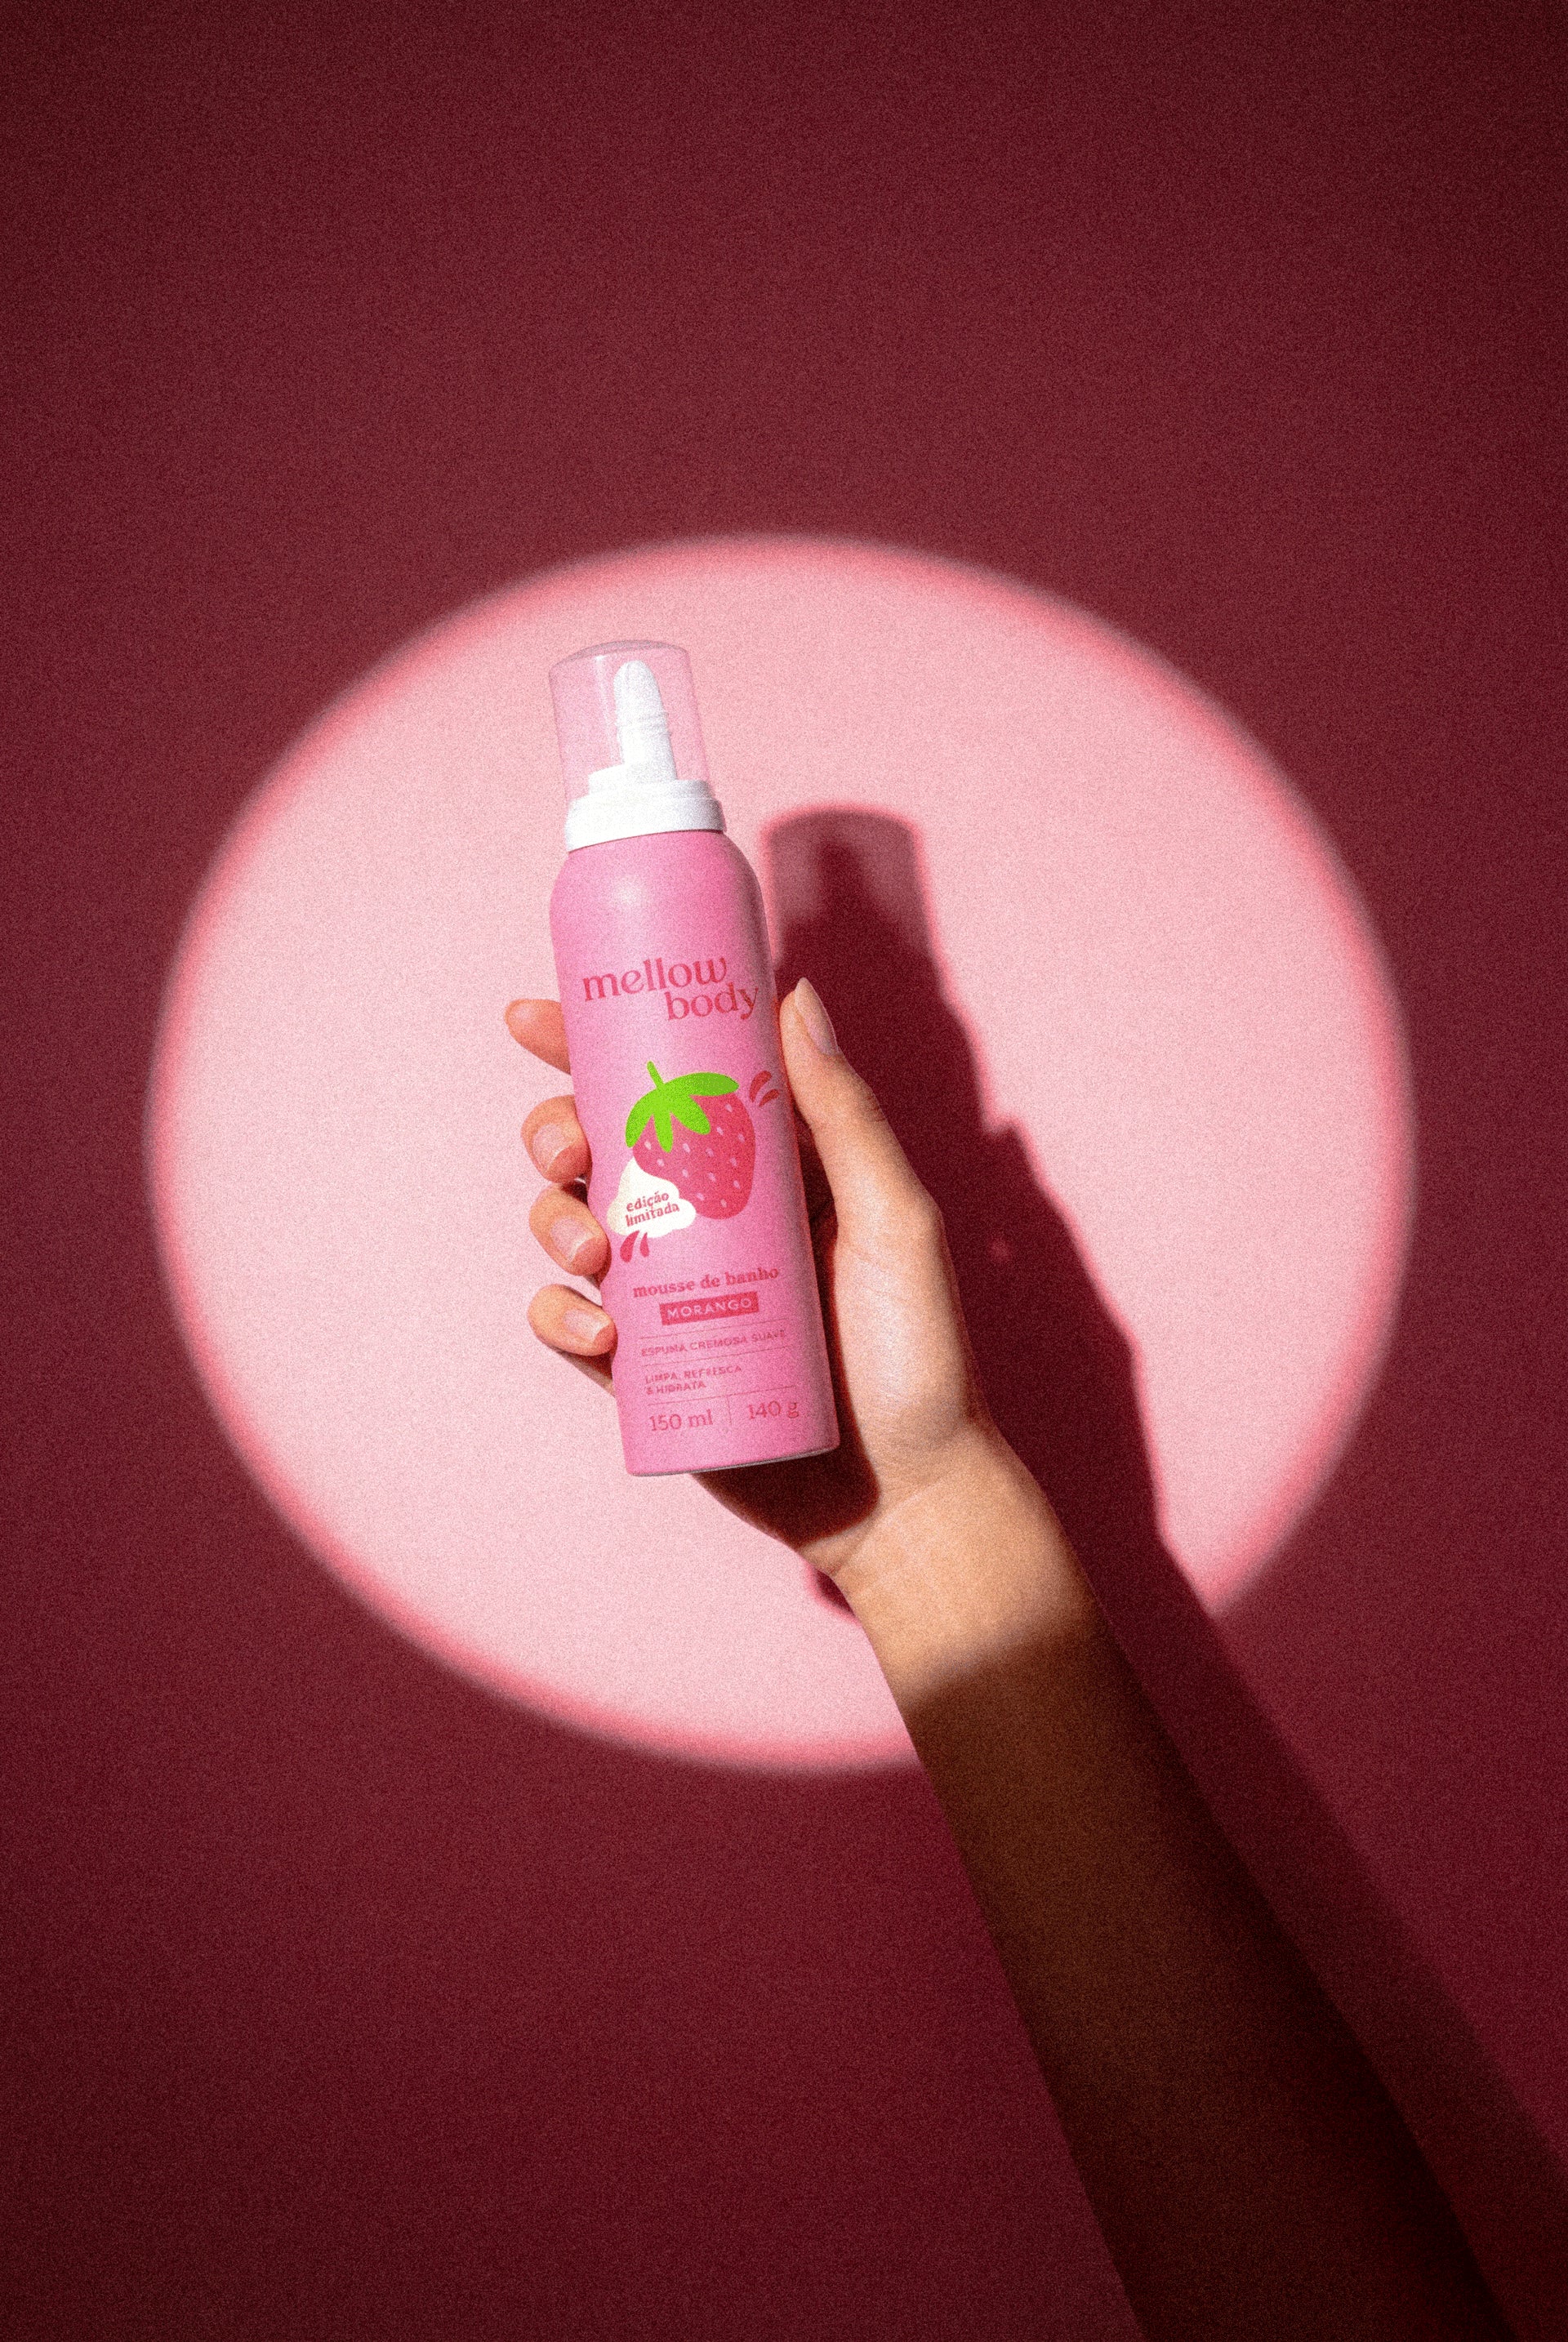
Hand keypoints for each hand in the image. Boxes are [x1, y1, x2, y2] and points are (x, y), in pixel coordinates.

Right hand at [507, 978, 1037, 1594]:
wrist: (905, 1504)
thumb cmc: (921, 1359)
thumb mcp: (897, 1224)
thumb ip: (847, 1119)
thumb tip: (793, 997)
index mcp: (765, 1170)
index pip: (669, 1085)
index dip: (594, 1045)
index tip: (536, 1018)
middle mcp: (710, 1223)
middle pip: (599, 1149)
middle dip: (557, 1131)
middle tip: (568, 1147)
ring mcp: (673, 1296)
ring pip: (572, 1230)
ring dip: (553, 1220)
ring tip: (592, 1248)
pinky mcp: (649, 1372)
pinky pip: (572, 1328)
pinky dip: (560, 1318)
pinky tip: (599, 1328)